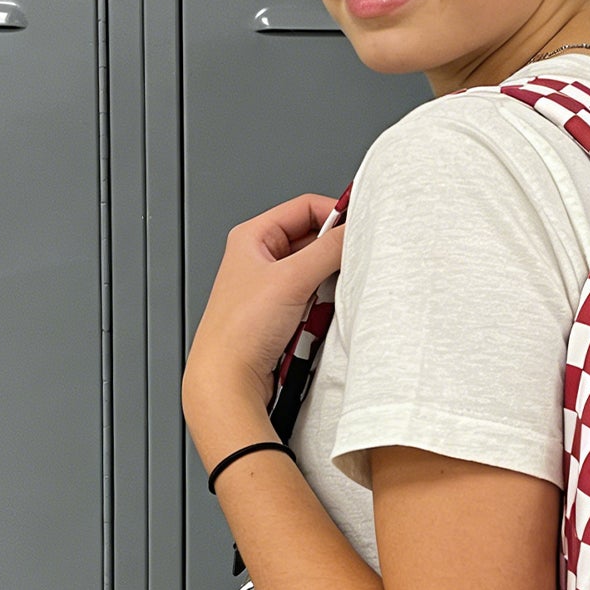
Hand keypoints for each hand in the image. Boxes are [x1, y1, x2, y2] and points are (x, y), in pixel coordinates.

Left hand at [182, 194, 344, 460]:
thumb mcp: (291, 279)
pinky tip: (319, 318)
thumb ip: (329, 249)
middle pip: (314, 240)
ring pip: (317, 272)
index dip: (335, 213)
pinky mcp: (283, 313)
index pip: (305, 207)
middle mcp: (261, 259)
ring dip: (329, 285)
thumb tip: (355, 231)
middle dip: (334, 255)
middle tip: (350, 265)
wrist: (228, 382)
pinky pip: (316, 299)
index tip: (361, 226)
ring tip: (325, 299)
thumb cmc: (238, 332)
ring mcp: (272, 288)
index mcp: (252, 237)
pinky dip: (324, 306)